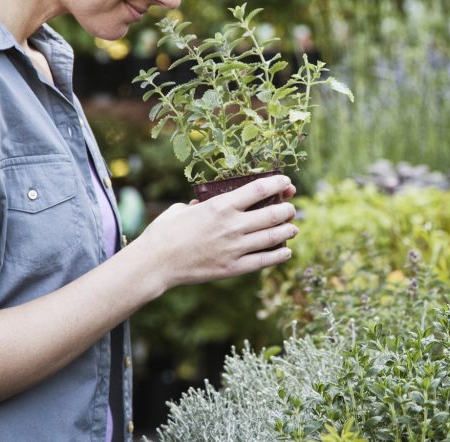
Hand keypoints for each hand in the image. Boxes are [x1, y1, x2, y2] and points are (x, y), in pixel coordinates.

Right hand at [135, 174, 297, 290]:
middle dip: (287, 209)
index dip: (278, 183)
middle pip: (273, 214)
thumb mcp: (182, 209)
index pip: (259, 189)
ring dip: (287, 231)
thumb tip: (203, 204)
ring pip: (272, 237)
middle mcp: (232, 225)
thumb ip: (199, 205)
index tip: (286, 182)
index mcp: (221, 205)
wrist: (156, 263)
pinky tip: (286, 251)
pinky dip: (279, 255)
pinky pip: (264, 261)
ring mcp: (235, 248)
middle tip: (291, 208)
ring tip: (293, 229)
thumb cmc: (165, 232)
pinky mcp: (233, 268)